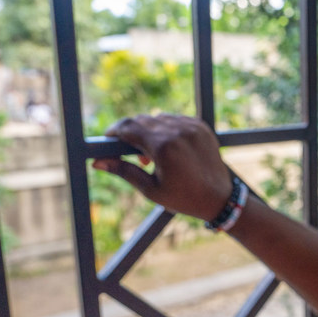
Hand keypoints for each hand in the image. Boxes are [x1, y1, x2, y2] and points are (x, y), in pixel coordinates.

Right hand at [91, 114, 231, 220]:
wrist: (220, 198)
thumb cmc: (184, 198)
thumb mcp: (150, 189)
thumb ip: (124, 171)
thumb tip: (97, 162)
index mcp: (163, 147)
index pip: (128, 127)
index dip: (114, 131)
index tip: (107, 139)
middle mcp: (178, 131)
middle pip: (142, 119)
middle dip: (130, 132)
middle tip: (127, 151)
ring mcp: (191, 126)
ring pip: (158, 118)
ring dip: (148, 130)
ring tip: (151, 154)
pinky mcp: (201, 126)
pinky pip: (175, 119)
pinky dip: (166, 129)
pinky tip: (167, 148)